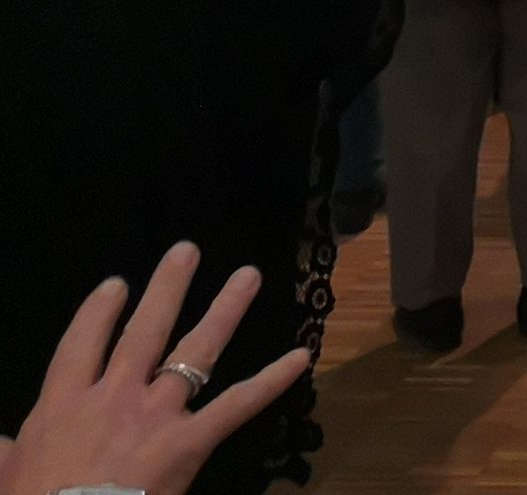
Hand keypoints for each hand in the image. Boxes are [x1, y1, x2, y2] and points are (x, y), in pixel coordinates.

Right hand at [0, 244, 310, 494]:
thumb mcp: (5, 479)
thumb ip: (4, 455)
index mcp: (62, 406)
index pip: (81, 345)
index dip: (98, 313)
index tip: (115, 284)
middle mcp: (113, 397)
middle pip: (143, 331)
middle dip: (167, 288)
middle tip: (186, 251)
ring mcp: (155, 414)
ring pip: (195, 352)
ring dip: (224, 310)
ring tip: (248, 275)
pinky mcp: (189, 440)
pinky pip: (238, 405)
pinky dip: (272, 381)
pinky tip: (301, 358)